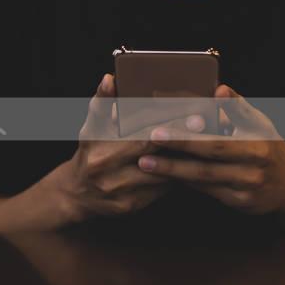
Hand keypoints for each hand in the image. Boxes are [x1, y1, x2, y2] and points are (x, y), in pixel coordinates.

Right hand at [48, 74, 206, 221]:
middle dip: (182, 139)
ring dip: (185, 160)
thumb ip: (102, 102)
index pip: (142, 132)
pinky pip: (161, 190)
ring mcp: (120, 190)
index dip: (170, 124)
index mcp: (99, 145)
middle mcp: (108, 169)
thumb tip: (110, 79)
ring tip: (207, 145)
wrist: (78, 194)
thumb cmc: (91, 152)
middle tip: (207, 127)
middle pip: (154, 151)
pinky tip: (193, 165)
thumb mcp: (92, 126)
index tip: (195, 116)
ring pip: (161, 174)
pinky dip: (177, 176)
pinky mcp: (131, 206)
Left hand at [136, 85, 284, 215]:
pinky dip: (184, 182)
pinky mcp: (239, 203)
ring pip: (204, 178)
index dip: (191, 134)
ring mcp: (246, 188)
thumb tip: (218, 88)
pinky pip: (207, 191)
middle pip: (209, 159)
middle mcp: (253, 167)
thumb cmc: (269, 147)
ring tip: (145, 163)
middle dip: (176, 150)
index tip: (166, 126)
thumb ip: (237, 107)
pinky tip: (164, 175)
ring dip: (173, 170)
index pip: (219, 137)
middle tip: (149, 142)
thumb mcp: (260, 123)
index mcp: (256, 144)